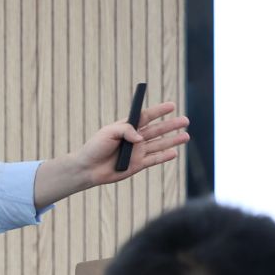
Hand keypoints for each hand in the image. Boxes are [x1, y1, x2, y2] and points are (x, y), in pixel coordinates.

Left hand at [34, 102, 189, 206]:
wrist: (88, 168)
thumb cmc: (95, 147)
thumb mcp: (108, 133)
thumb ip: (126, 131)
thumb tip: (141, 139)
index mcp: (128, 127)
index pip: (146, 116)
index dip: (159, 111)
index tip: (171, 105)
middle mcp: (135, 138)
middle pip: (157, 130)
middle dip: (171, 125)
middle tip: (186, 120)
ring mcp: (138, 152)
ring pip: (159, 144)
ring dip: (173, 140)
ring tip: (186, 136)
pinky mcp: (138, 165)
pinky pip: (154, 160)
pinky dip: (164, 157)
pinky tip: (174, 153)